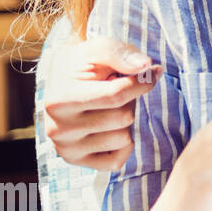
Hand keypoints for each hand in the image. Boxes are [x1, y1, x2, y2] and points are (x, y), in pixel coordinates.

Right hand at [43, 35, 161, 170]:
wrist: (63, 79)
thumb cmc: (84, 64)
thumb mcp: (99, 48)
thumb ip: (121, 54)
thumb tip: (145, 67)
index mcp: (60, 100)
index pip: (116, 95)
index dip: (142, 83)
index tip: (152, 73)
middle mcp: (58, 129)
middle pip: (123, 118)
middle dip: (130, 101)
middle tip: (115, 92)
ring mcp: (66, 149)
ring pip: (124, 138)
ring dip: (126, 122)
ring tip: (109, 108)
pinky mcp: (77, 162)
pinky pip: (118, 160)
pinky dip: (124, 144)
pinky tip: (110, 127)